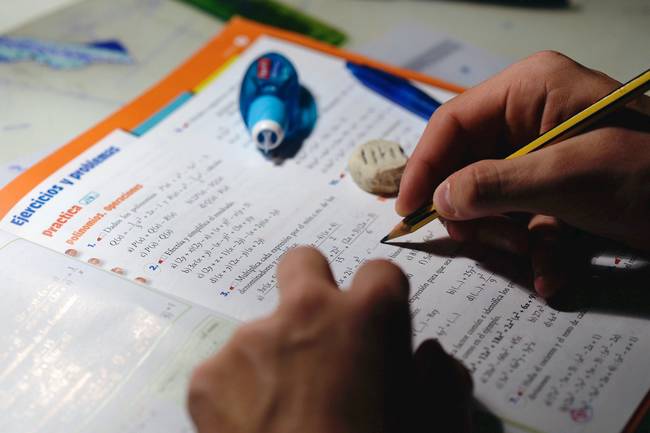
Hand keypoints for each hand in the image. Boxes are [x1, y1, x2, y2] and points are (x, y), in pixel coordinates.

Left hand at [188, 247, 471, 432]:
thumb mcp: (439, 427)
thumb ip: (445, 381)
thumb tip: (428, 355)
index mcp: (367, 316)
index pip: (380, 271)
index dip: (383, 300)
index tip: (379, 329)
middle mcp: (304, 312)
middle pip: (303, 262)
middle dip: (314, 286)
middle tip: (320, 335)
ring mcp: (249, 341)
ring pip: (263, 332)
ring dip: (275, 360)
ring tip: (284, 418)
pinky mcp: (207, 378)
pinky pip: (226, 375)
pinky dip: (238, 397)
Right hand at [397, 51, 649, 297]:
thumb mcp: (571, 177)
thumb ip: (496, 185)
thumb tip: (439, 198)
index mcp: (529, 89)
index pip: (452, 123)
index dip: (424, 166)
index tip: (407, 210)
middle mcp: (529, 115)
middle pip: (467, 164)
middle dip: (474, 210)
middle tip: (483, 242)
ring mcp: (542, 153)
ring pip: (491, 197)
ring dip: (506, 234)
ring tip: (534, 255)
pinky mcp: (556, 187)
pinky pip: (522, 216)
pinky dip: (534, 247)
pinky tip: (552, 273)